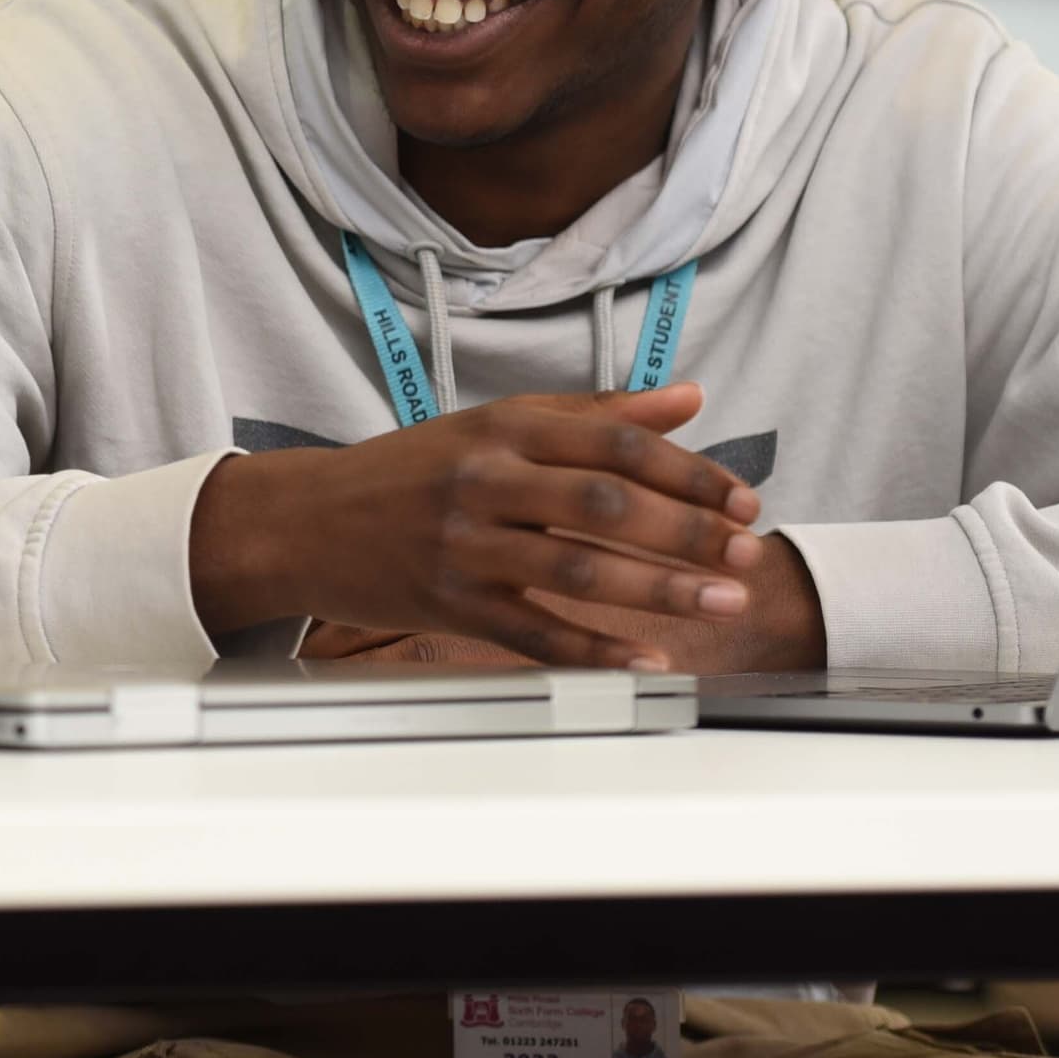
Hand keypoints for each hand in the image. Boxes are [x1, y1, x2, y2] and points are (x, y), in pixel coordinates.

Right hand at [190, 384, 763, 669]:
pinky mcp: (452, 603)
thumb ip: (595, 415)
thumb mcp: (497, 426)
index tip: (741, 497)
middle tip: (749, 552)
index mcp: (502, 428)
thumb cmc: (411, 470)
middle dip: (688, 530)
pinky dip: (596, 649)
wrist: (309, 520)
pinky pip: (535, 632)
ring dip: (660, 589)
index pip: (614, 442)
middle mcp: (484, 480)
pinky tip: (649, 659)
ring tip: (723, 601)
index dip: (688, 470)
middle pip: (603, 504)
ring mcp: (465, 545)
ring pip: (577, 569)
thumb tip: (688, 398)